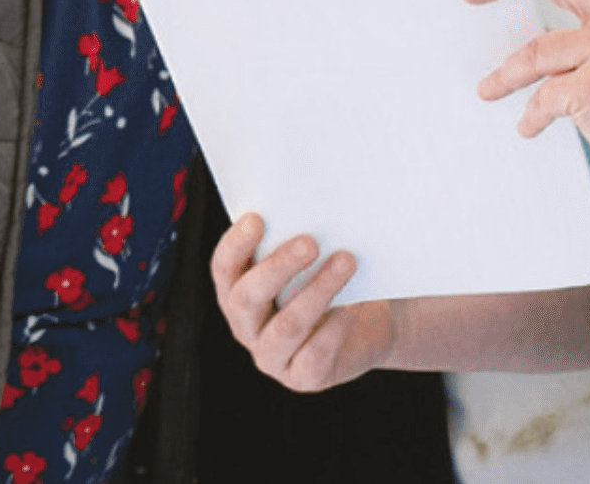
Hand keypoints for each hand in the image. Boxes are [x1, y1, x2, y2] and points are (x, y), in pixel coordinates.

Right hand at [210, 213, 397, 391]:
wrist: (365, 328)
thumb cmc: (328, 281)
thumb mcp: (307, 262)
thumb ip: (296, 242)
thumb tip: (310, 212)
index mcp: (236, 292)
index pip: (224, 269)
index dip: (235, 244)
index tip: (257, 218)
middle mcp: (246, 327)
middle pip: (247, 298)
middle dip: (278, 267)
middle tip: (310, 242)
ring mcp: (271, 357)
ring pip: (287, 326)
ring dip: (317, 290)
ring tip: (346, 261)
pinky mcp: (304, 378)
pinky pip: (316, 353)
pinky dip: (336, 325)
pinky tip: (353, 304)